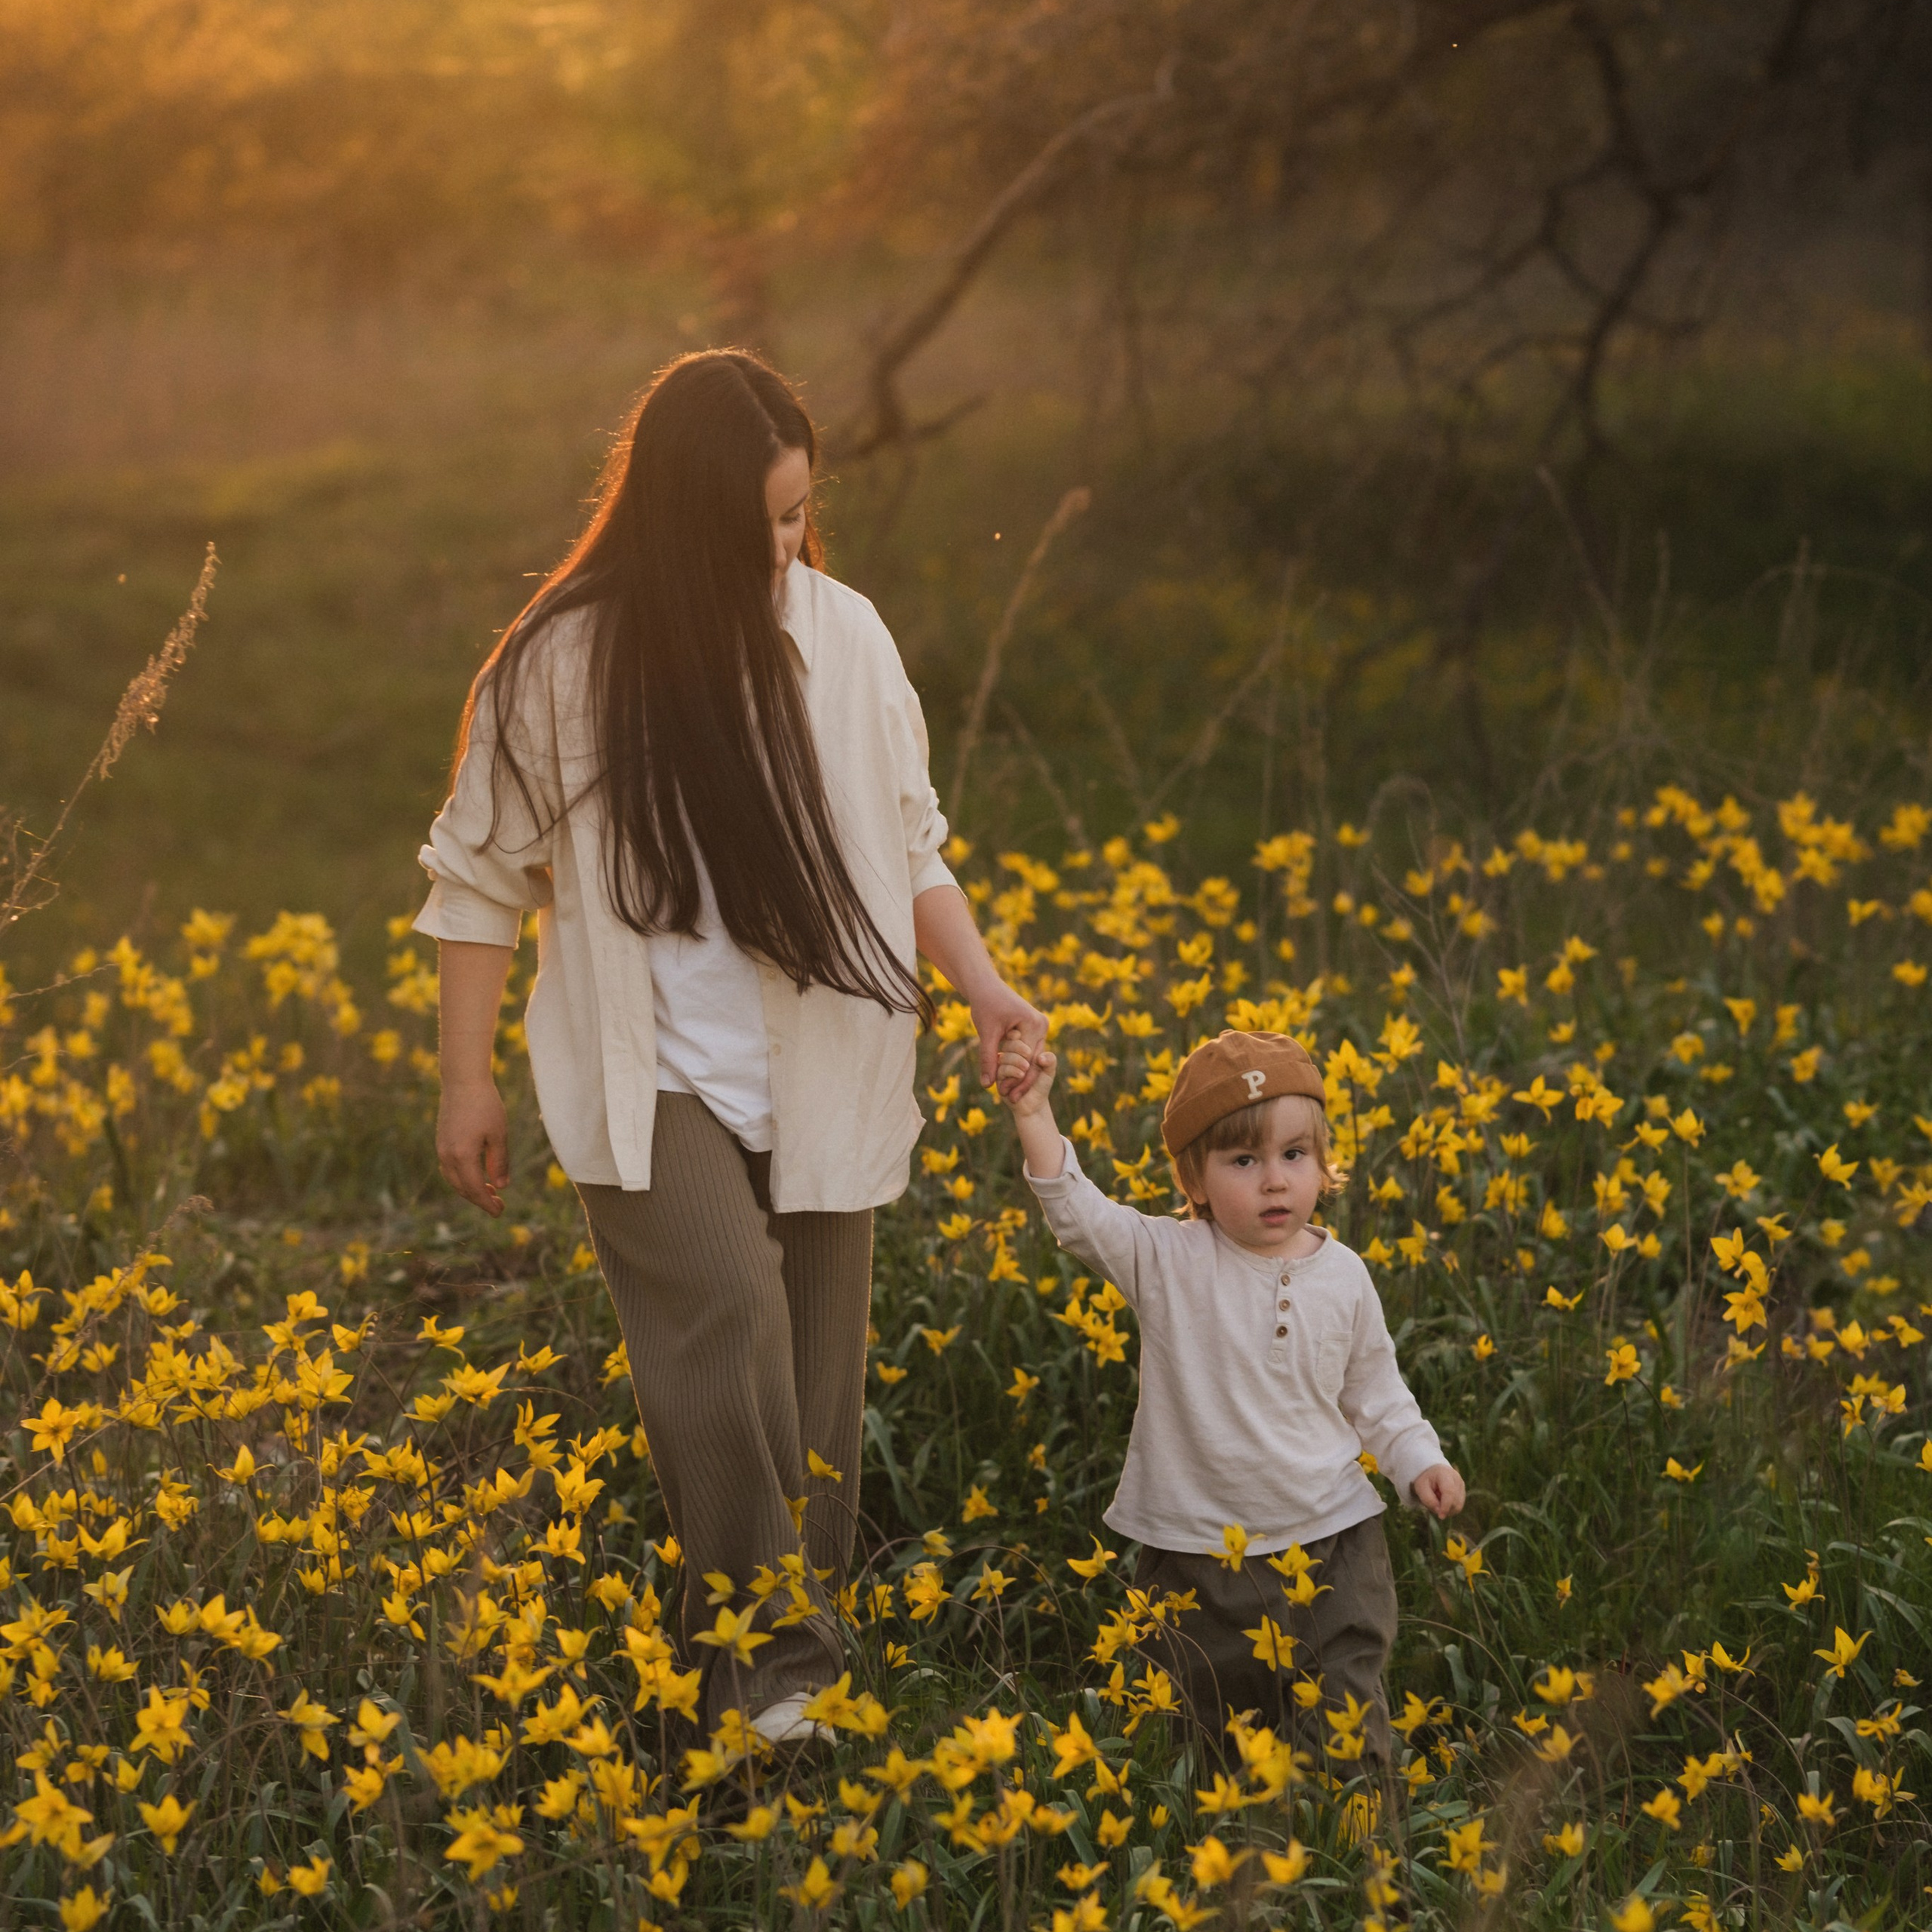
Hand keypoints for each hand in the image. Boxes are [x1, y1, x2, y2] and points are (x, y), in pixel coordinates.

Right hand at [438, 1080, 508, 1215]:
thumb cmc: (485, 1105)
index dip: (487, 1204)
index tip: (500, 1212)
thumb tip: (501, 1186)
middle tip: (499, 1205)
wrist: (463, 1081)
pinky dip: (462, 1177)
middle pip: (462, 1188)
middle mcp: (447, 1156)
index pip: (475, 1189)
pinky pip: (449, 1168)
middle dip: (480, 1199)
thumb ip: (499, 1162)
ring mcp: (441, 1149)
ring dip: (470, 1189)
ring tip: (490, 1192)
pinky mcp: (441, 1141)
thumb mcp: (498, 1134)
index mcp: (462, 1156)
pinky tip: (476, 1175)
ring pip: (454, 1179)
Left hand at [972, 983, 1046, 1097]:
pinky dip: (1018, 1061)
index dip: (1016, 1080)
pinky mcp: (1034, 1026)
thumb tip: (987, 1086)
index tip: (1004, 1095)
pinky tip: (1008, 1076)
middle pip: (1033, 1060)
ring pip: (1031, 1056)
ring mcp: (1040, 1025)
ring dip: (1019, 1073)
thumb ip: (988, 1059)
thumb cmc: (985, 1005)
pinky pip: (1028, 1049)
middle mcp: (1042, 1025)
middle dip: (1020, 1080)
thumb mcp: (986, 1034)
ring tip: (1007, 1092)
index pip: (1027, 1060)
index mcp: (1034, 1025)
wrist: (986, 985)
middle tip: (1007, 1099)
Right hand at [997, 1042, 1056, 1117]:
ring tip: (1025, 1071)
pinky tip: (1019, 1076)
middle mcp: (1011, 1055)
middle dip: (1017, 1047)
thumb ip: (1050, 1060)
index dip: (1018, 1034)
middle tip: (1028, 1057)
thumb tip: (1040, 1057)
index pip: (1017, 1035)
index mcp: (1022, 1049)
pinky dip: (1011, 1071)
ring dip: (1015, 1061)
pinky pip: (1001, 1069)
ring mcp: (1003, 1065)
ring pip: (1004, 1056)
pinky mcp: (998, 1077)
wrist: (1033, 1105)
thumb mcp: (1050, 1071)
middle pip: (1008, 1043)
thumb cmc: (1042, 1085)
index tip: (1023, 1037)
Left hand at [1412, 1464, 1464, 1519]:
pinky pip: (1458, 1506)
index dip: (1446, 1506)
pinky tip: (1442, 1500)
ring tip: (1437, 1499)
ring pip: (1458, 1506)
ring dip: (1446, 1509)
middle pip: (1455, 1501)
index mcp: (1445, 1473)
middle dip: (1444, 1508)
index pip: (1449, 1492)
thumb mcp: (1420, 1488)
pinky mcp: (1463, 1492)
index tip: (1440, 1516)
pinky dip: (1449, 1508)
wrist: (1432, 1472)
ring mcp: (1462, 1485)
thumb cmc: (1425, 1480)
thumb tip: (1439, 1511)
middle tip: (1432, 1502)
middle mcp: (1457, 1478)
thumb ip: (1428, 1500)